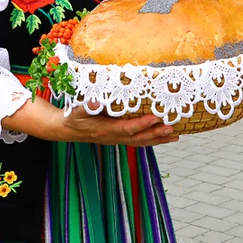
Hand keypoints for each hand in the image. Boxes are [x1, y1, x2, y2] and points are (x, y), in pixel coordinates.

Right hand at [63, 104, 178, 146]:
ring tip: (175, 135)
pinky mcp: (120, 138)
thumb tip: (96, 101)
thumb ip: (86, 107)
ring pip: (141, 142)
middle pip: (138, 138)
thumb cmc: (73, 118)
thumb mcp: (76, 111)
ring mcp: (118, 139)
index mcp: (105, 130)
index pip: (126, 129)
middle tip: (171, 128)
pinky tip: (164, 137)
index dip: (141, 125)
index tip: (155, 118)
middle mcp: (114, 137)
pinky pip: (139, 141)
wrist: (68, 129)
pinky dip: (153, 139)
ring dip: (158, 139)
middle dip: (155, 134)